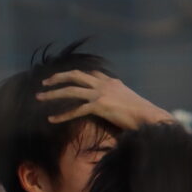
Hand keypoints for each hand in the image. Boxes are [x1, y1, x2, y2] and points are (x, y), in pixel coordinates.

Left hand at [36, 70, 175, 130]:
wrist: (151, 118)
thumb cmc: (144, 116)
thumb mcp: (130, 103)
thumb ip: (120, 101)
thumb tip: (117, 108)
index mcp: (112, 82)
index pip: (91, 72)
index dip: (76, 74)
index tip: (64, 77)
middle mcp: (105, 84)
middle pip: (76, 75)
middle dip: (58, 77)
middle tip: (45, 82)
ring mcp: (102, 93)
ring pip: (71, 90)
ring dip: (53, 93)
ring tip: (40, 97)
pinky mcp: (100, 106)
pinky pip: (76, 110)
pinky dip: (62, 115)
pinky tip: (52, 119)